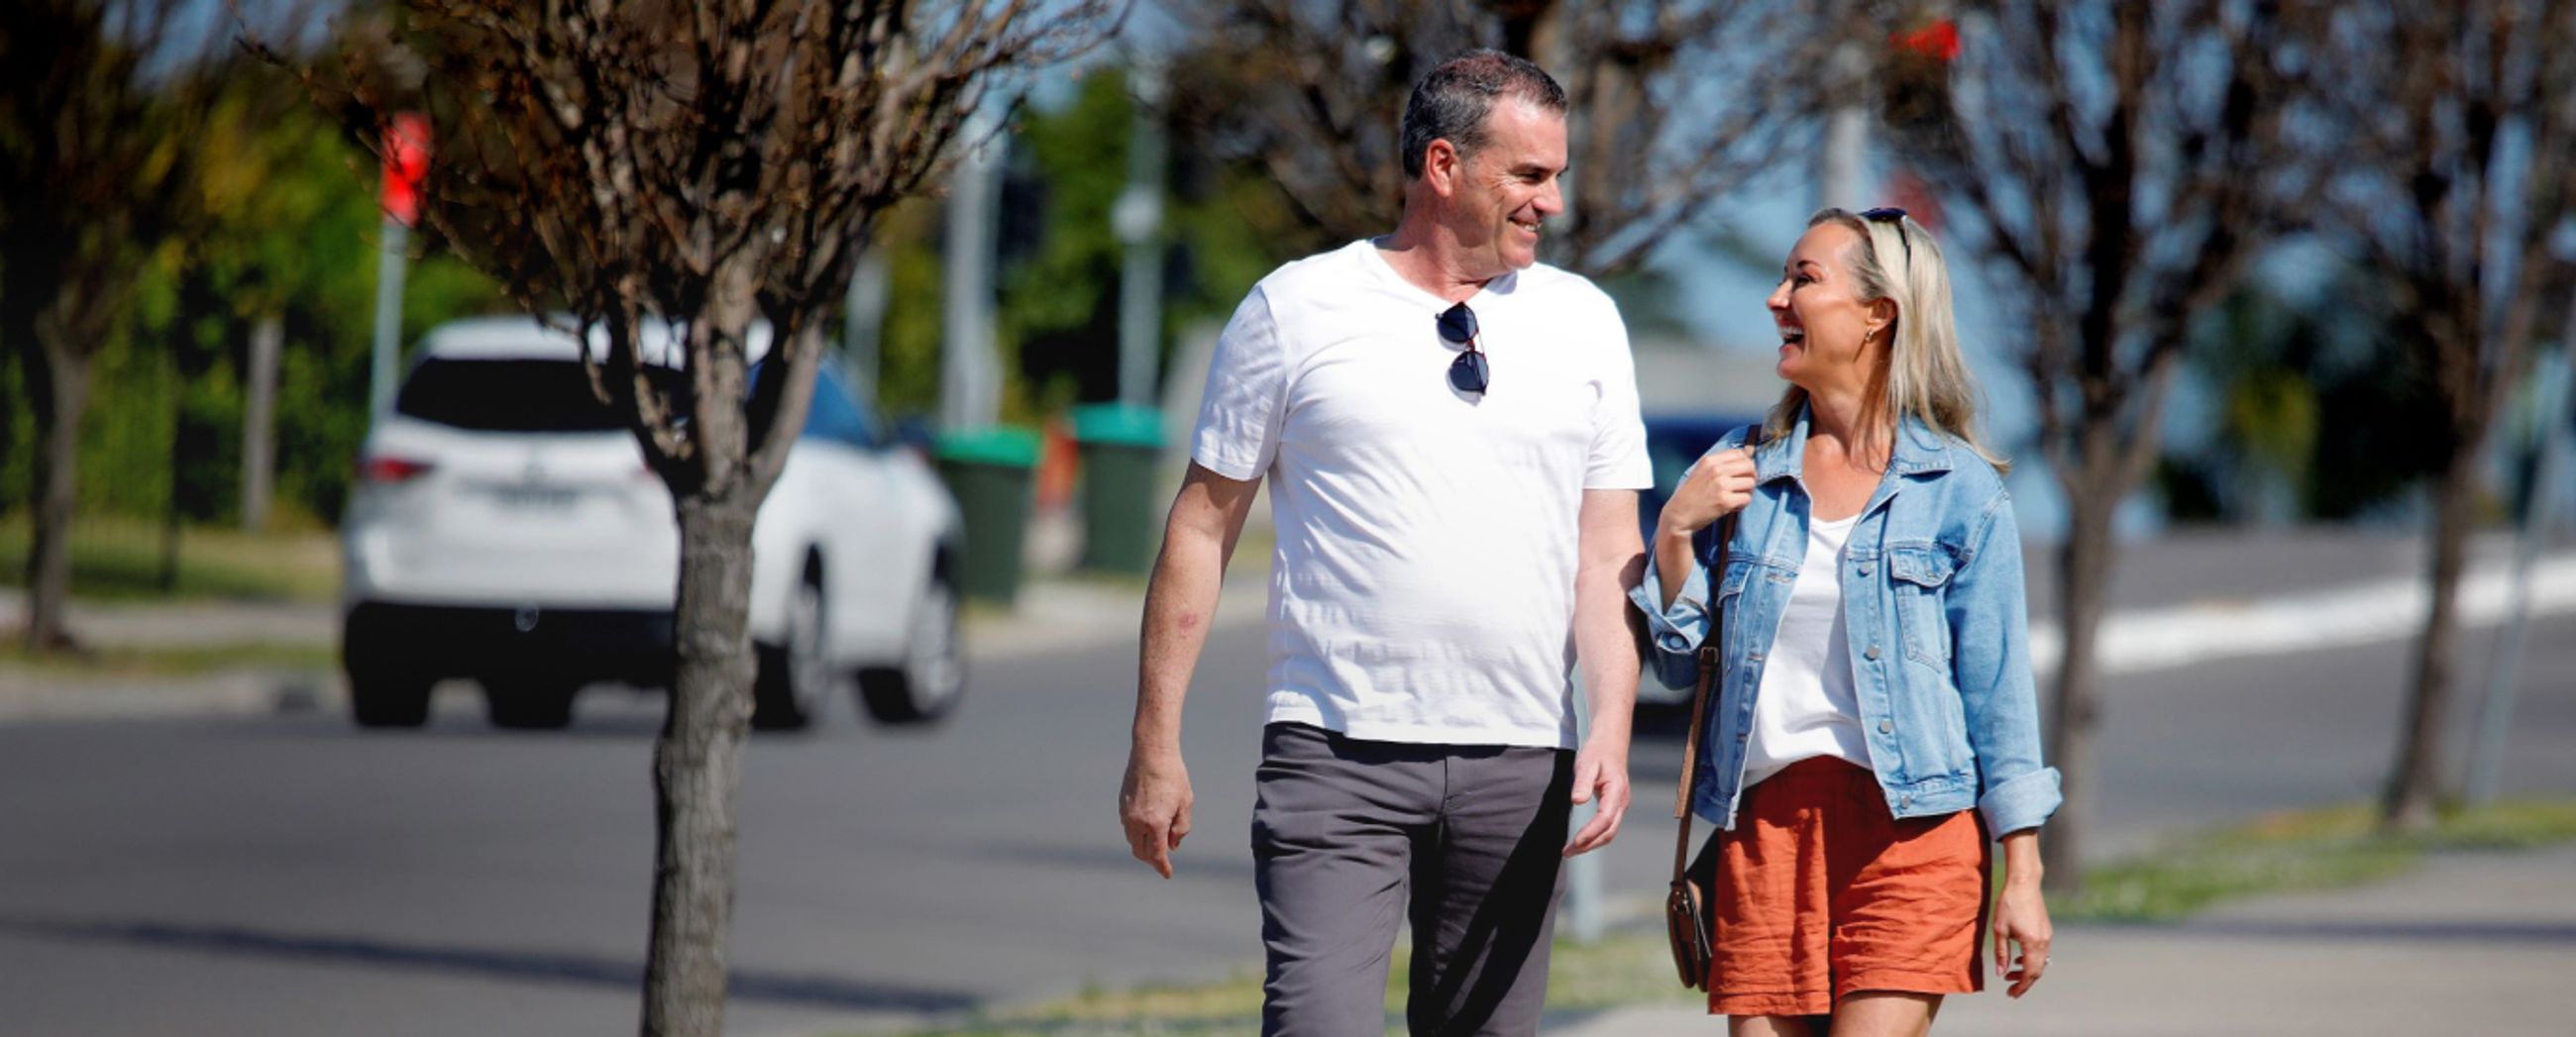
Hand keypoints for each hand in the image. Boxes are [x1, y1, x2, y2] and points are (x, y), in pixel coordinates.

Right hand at [1119, 748, 1192, 878]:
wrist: (1152, 753)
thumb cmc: (1173, 776)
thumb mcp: (1185, 803)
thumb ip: (1180, 828)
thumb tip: (1172, 845)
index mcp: (1156, 824)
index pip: (1157, 855)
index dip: (1162, 867)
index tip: (1167, 874)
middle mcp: (1138, 822)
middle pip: (1141, 852)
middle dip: (1152, 859)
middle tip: (1163, 859)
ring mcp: (1127, 814)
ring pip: (1132, 841)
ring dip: (1143, 846)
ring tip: (1156, 842)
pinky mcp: (1122, 805)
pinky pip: (1128, 827)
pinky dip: (1137, 833)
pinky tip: (1147, 827)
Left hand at [1561, 739, 1629, 855]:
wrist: (1610, 743)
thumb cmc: (1598, 751)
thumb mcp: (1587, 763)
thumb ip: (1583, 783)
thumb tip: (1577, 801)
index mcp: (1616, 791)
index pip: (1604, 819)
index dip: (1590, 833)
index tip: (1574, 842)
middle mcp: (1621, 801)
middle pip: (1608, 832)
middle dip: (1589, 845)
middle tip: (1567, 852)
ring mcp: (1619, 805)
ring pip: (1609, 832)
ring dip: (1591, 844)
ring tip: (1571, 850)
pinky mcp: (1614, 805)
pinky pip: (1607, 826)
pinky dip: (1594, 837)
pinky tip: (1581, 839)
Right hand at [1656, 447, 1756, 540]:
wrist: (1679, 515)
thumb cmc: (1690, 495)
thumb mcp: (1700, 472)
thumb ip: (1718, 465)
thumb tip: (1745, 461)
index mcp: (1710, 461)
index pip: (1740, 454)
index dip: (1746, 464)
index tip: (1742, 474)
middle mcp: (1716, 470)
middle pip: (1749, 467)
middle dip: (1750, 477)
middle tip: (1743, 487)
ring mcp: (1721, 485)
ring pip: (1751, 483)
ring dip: (1747, 492)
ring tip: (1735, 498)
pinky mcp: (1725, 501)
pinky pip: (1746, 499)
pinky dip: (1742, 505)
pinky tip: (1732, 507)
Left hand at [1992, 876, 2052, 997]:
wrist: (2024, 883)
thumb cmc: (2008, 904)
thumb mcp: (2000, 930)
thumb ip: (2001, 953)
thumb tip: (2000, 973)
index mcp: (2032, 943)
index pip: (2030, 974)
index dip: (2021, 986)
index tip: (2010, 994)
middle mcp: (2044, 942)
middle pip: (2037, 971)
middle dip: (2024, 982)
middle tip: (2010, 988)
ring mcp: (2047, 936)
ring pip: (2040, 962)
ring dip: (2027, 971)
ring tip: (2011, 973)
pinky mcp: (2046, 930)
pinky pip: (2041, 952)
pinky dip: (2031, 960)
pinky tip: (2019, 959)